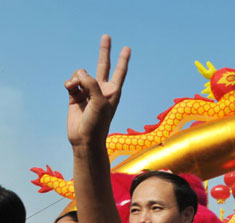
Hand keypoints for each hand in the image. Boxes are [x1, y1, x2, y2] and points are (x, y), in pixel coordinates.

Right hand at [65, 34, 129, 148]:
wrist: (84, 138)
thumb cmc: (97, 123)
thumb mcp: (99, 102)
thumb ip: (91, 84)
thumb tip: (80, 73)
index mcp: (113, 91)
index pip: (119, 72)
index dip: (123, 60)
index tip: (127, 48)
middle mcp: (101, 89)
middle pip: (103, 65)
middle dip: (104, 51)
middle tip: (107, 36)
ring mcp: (88, 91)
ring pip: (81, 74)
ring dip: (76, 79)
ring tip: (76, 90)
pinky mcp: (75, 95)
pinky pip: (71, 82)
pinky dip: (69, 84)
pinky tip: (70, 90)